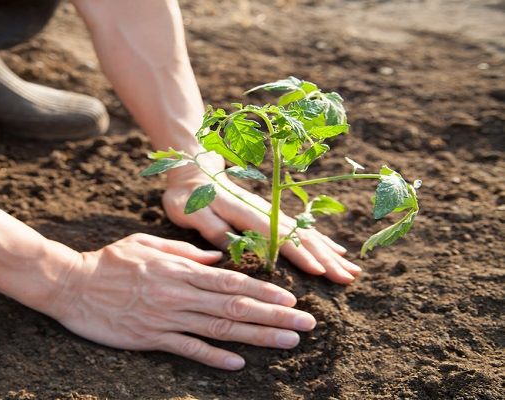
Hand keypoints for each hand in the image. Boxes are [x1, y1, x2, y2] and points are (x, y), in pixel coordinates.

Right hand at [48, 233, 315, 369]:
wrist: (70, 284)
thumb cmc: (107, 261)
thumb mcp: (145, 244)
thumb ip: (183, 252)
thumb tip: (215, 258)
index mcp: (179, 270)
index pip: (230, 281)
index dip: (263, 292)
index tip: (291, 299)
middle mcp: (178, 294)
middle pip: (234, 306)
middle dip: (273, 315)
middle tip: (306, 325)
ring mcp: (165, 317)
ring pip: (219, 328)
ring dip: (256, 336)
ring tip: (287, 341)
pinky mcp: (149, 338)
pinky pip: (187, 349)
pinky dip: (213, 357)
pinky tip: (238, 364)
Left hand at [162, 154, 360, 283]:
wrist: (193, 172)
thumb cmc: (188, 197)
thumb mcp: (191, 212)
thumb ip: (212, 228)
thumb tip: (231, 249)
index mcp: (247, 214)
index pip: (279, 237)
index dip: (300, 255)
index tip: (321, 273)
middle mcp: (266, 212)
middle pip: (302, 237)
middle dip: (326, 258)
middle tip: (348, 278)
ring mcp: (272, 213)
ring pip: (307, 234)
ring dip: (330, 252)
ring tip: (352, 270)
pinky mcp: (272, 215)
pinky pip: (302, 230)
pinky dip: (322, 242)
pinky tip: (337, 252)